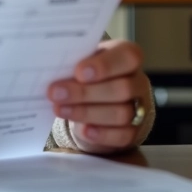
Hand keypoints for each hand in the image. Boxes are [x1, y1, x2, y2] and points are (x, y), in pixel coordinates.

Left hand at [46, 39, 150, 153]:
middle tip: (56, 93)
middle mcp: (138, 81)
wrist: (96, 100)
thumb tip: (51, 66)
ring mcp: (140, 108)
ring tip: (61, 110)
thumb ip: (75, 62)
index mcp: (127, 57)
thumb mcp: (83, 62)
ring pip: (121, 113)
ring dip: (87, 112)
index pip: (127, 56)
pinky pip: (123, 135)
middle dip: (86, 92)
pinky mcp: (134, 132)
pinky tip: (84, 131)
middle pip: (122, 89)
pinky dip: (102, 134)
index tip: (79, 72)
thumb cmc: (88, 74)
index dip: (105, 65)